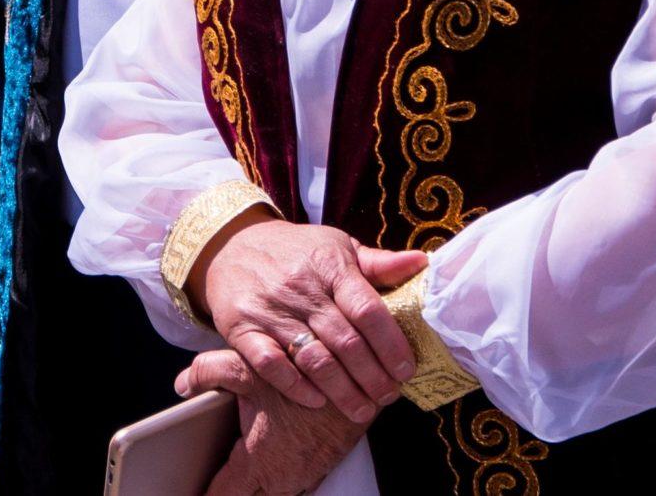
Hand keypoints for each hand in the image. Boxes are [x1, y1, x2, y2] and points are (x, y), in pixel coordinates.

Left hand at [179, 349, 367, 495]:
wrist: (364, 377)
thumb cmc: (306, 372)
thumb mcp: (250, 366)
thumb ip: (210, 371)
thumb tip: (184, 382)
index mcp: (258, 462)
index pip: (222, 495)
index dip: (203, 495)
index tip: (187, 490)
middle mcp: (282, 478)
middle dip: (229, 492)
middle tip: (212, 483)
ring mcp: (306, 477)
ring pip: (272, 495)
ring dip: (256, 488)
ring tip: (238, 476)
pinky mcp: (322, 468)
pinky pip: (295, 486)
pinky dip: (280, 481)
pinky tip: (272, 463)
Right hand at [194, 218, 426, 424]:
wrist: (233, 246)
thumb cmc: (297, 251)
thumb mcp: (337, 246)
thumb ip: (378, 263)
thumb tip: (422, 264)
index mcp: (330, 265)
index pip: (367, 309)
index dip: (391, 344)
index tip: (407, 369)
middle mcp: (301, 288)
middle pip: (345, 341)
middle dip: (372, 376)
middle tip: (389, 396)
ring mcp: (270, 310)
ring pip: (313, 359)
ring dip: (342, 391)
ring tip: (363, 410)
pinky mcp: (241, 330)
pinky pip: (270, 365)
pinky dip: (296, 387)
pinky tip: (318, 401)